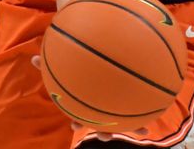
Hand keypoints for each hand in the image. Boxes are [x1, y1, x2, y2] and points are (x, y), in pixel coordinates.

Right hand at [30, 56, 147, 140]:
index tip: (76, 125)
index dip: (78, 122)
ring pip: (125, 122)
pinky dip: (149, 109)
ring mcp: (117, 107)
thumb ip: (51, 63)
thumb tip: (32, 57)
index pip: (79, 116)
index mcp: (87, 102)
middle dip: (105, 133)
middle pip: (102, 125)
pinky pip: (142, 106)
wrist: (104, 62)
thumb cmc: (82, 67)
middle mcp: (102, 108)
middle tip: (106, 136)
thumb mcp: (66, 64)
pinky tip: (160, 109)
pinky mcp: (132, 101)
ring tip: (144, 132)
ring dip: (134, 128)